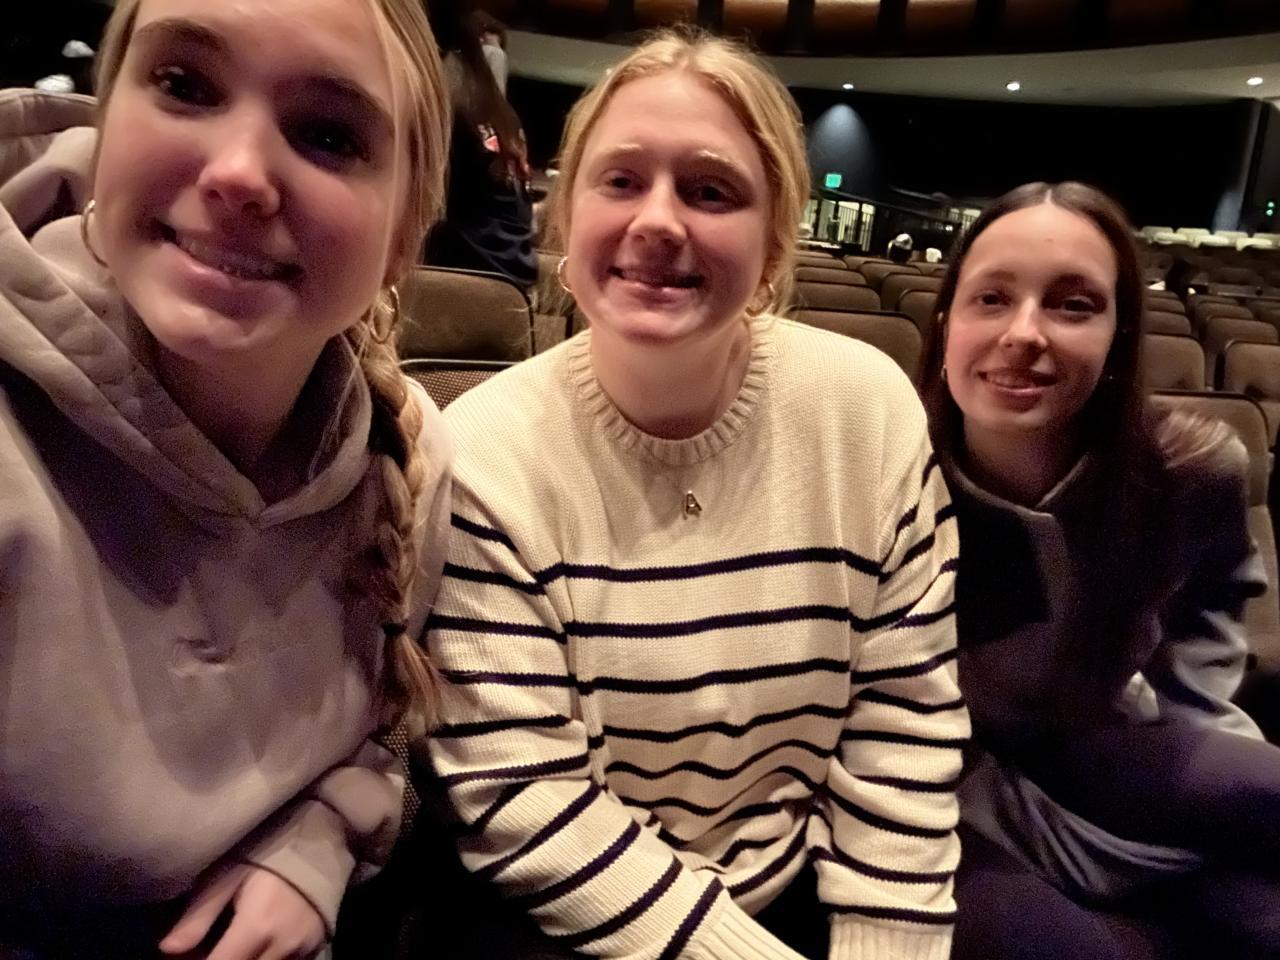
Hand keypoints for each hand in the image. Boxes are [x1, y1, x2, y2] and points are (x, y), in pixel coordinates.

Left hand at [160, 863, 325, 959]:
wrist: (322, 838)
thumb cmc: (268, 851)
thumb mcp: (229, 874)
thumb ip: (200, 914)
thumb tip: (167, 949)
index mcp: (257, 926)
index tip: (187, 956)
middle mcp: (283, 945)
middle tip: (205, 949)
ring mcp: (304, 949)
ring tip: (229, 945)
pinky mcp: (317, 948)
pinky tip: (254, 946)